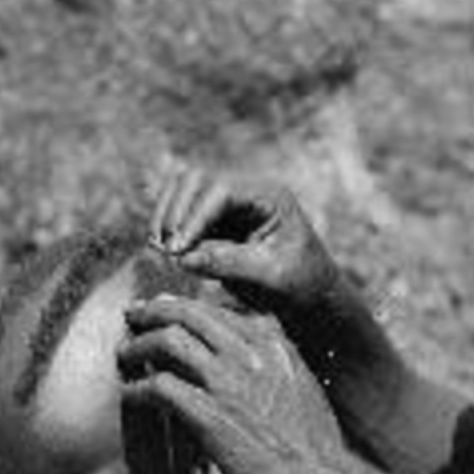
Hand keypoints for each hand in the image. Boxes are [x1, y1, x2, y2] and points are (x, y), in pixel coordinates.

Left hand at [118, 293, 348, 473]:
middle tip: (132, 316)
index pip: (219, 309)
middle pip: (189, 313)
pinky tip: (129, 395)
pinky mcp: (208, 413)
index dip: (186, 307)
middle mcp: (250, 352)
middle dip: (154, 311)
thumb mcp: (303, 382)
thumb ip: (277, 358)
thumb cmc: (312, 441)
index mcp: (273, 343)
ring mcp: (227, 381)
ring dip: (139, 345)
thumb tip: (255, 348)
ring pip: (169, 341)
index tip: (167, 311)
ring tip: (124, 354)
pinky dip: (138, 388)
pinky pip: (160, 386)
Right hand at [150, 168, 341, 319]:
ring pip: (182, 189)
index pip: (222, 189)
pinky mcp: (216, 219)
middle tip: (164, 251)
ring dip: (166, 216)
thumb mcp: (270, 276)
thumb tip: (182, 258)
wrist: (311, 294)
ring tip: (161, 252)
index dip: (194, 216)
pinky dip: (168, 227)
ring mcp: (230, 202)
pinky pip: (181, 210)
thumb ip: (229, 263)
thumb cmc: (301, 283)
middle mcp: (247, 190)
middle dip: (175, 212)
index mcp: (270, 196)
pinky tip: (165, 252)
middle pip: (196, 179)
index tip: (176, 250)